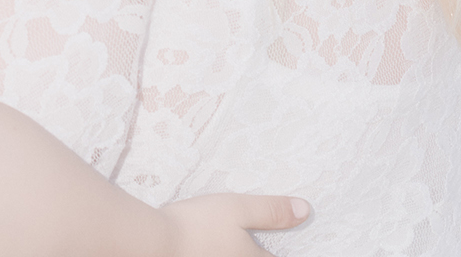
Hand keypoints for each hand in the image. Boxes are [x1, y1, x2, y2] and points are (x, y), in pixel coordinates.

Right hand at [160, 193, 310, 255]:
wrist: (153, 244)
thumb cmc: (199, 225)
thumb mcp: (238, 208)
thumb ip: (272, 211)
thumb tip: (306, 210)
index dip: (281, 250)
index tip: (277, 240)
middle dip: (261, 249)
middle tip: (254, 236)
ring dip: (240, 249)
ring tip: (229, 238)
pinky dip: (221, 251)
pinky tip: (212, 243)